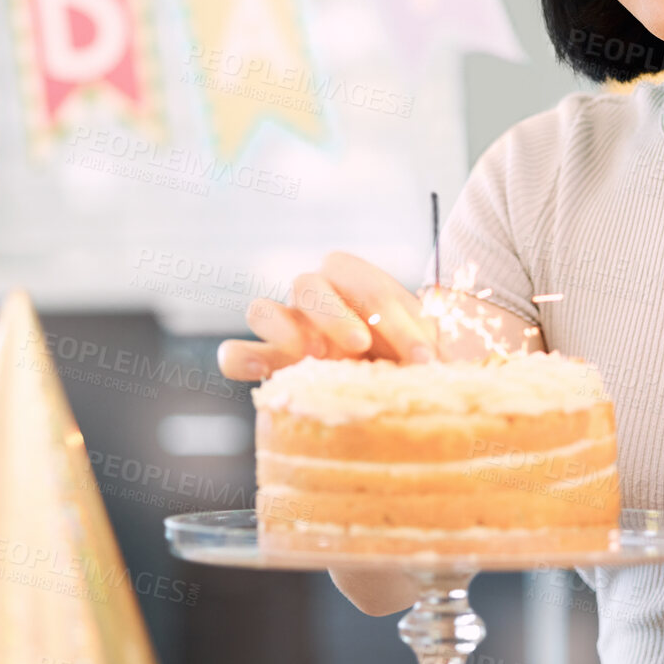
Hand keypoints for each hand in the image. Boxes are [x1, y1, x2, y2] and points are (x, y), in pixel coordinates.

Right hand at [217, 251, 438, 380]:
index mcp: (355, 282)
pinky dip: (239, 358)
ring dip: (283, 330)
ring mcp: (284, 328)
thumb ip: (424, 346)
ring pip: (261, 310)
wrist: (394, 381)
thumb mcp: (426, 346)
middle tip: (361, 346)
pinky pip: (234, 352)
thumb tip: (429, 363)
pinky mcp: (266, 362)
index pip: (363, 283)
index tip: (422, 356)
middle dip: (334, 315)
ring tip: (313, 356)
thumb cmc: (410, 358)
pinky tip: (260, 370)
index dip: (394, 317)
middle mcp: (314, 298)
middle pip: (307, 285)